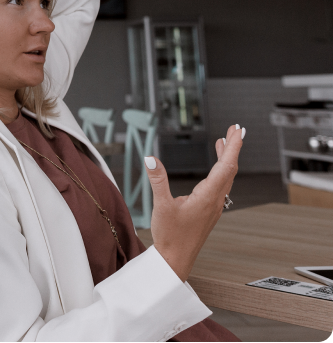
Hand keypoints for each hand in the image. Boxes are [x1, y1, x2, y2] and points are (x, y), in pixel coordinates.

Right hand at [145, 125, 244, 281]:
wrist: (175, 260)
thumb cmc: (171, 237)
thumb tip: (151, 158)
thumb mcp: (160, 206)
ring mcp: (213, 206)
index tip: (238, 130)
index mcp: (207, 196)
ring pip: (226, 177)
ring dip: (227, 158)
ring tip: (224, 143)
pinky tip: (215, 170)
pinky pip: (221, 186)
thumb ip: (157, 180)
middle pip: (230, 168)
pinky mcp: (208, 211)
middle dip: (233, 147)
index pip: (225, 165)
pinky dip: (221, 171)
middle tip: (235, 129)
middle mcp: (215, 200)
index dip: (233, 146)